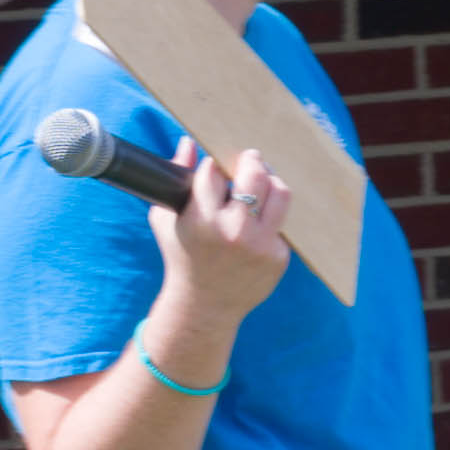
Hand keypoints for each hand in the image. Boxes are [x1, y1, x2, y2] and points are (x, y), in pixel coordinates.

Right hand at [152, 147, 293, 351]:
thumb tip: (188, 143)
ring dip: (271, 182)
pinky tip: (260, 221)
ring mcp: (260, 245)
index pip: (214, 171)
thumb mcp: (167, 220)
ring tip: (263, 182)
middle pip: (255, 175)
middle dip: (252, 162)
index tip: (216, 169)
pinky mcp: (278, 257)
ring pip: (280, 193)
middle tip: (250, 160)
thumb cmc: (182, 257)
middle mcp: (234, 231)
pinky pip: (282, 224)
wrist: (204, 306)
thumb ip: (177, 179)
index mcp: (202, 219)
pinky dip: (271, 218)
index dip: (214, 167)